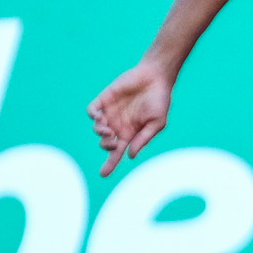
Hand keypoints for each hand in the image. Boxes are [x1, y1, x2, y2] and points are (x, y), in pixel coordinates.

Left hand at [88, 57, 173, 177]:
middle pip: (105, 143)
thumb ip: (143, 139)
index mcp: (130, 133)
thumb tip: (129, 155)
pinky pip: (92, 111)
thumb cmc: (160, 100)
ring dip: (100, 132)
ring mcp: (110, 112)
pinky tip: (99, 118)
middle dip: (106, 146)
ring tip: (107, 130)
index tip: (103, 174)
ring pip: (97, 129)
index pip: (117, 152)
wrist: (155, 77)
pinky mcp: (104, 100)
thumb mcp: (157, 123)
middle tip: (113, 141)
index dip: (110, 164)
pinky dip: (93, 116)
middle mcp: (118, 125)